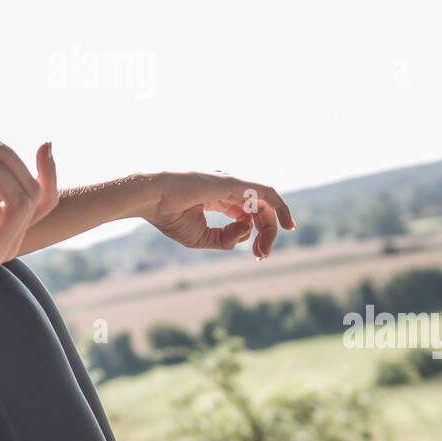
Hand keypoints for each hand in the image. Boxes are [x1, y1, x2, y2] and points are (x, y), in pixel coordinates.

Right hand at [144, 171, 295, 259]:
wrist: (154, 198)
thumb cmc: (171, 216)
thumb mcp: (202, 238)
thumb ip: (226, 239)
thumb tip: (248, 232)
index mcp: (218, 199)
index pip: (247, 215)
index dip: (256, 236)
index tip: (258, 255)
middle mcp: (229, 190)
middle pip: (260, 212)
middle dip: (267, 235)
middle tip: (262, 256)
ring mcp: (233, 185)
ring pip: (265, 205)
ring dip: (271, 229)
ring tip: (263, 251)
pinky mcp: (236, 184)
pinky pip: (267, 193)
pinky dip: (281, 207)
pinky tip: (287, 224)